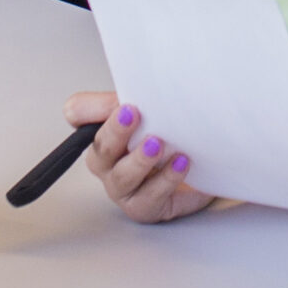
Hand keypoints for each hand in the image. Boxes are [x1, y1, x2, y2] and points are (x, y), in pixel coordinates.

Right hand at [66, 91, 212, 222]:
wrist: (207, 166)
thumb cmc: (174, 133)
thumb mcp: (158, 105)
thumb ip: (141, 92)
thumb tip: (134, 80)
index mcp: (106, 130)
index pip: (80, 115)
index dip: (90, 111)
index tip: (120, 103)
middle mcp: (110, 162)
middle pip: (99, 150)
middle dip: (115, 132)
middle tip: (133, 114)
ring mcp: (126, 187)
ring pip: (122, 178)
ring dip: (139, 160)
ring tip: (158, 144)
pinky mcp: (147, 207)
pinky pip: (150, 198)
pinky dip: (166, 179)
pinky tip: (181, 162)